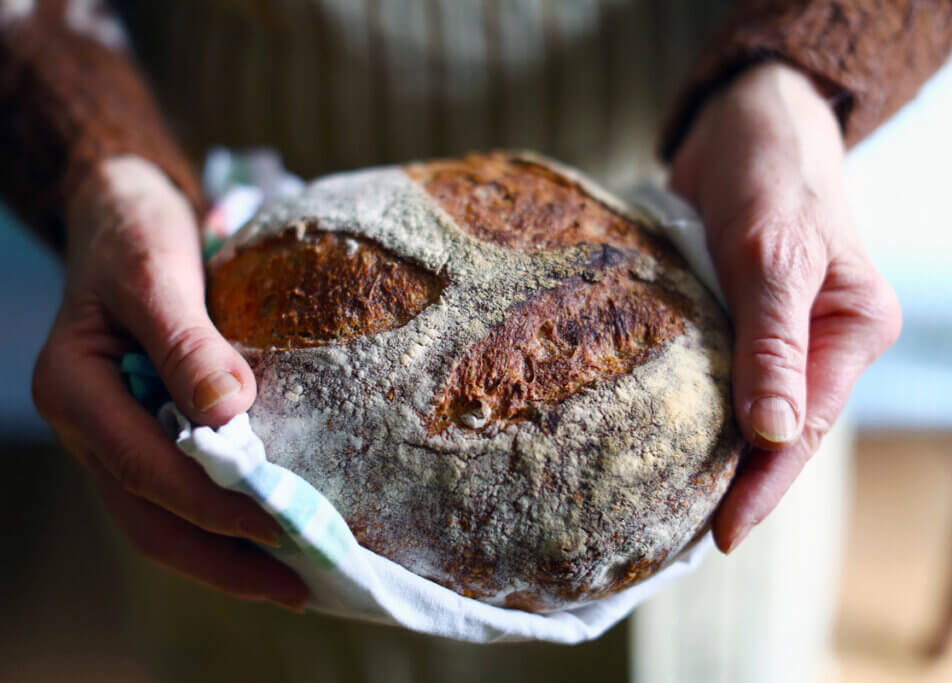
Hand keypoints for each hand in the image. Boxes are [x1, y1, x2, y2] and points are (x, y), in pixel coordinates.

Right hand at [32, 156, 306, 609]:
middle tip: (298, 586)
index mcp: (72, 389)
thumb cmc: (133, 234)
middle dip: (222, 558)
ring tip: (293, 579)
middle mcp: (86, 426)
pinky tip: (270, 532)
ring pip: (161, 517)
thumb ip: (185, 341)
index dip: (212, 502)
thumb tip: (229, 414)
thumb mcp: (154, 272)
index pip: (144, 467)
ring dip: (223, 554)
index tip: (280, 524)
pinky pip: (178, 493)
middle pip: (148, 517)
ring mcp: (114, 435)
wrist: (123, 215)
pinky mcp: (144, 432)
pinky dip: (221, 521)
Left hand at [671, 64, 901, 552]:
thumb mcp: (775, 253)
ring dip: (705, 447)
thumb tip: (773, 435)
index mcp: (849, 330)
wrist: (744, 118)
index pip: (806, 427)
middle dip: (735, 479)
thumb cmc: (773, 172)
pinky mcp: (726, 313)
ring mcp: (768, 328)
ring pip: (739, 404)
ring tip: (661, 502)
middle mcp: (813, 338)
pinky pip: (709, 369)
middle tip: (680, 535)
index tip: (725, 533)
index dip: (766, 483)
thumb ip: (772, 341)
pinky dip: (683, 401)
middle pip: (774, 427)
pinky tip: (650, 433)